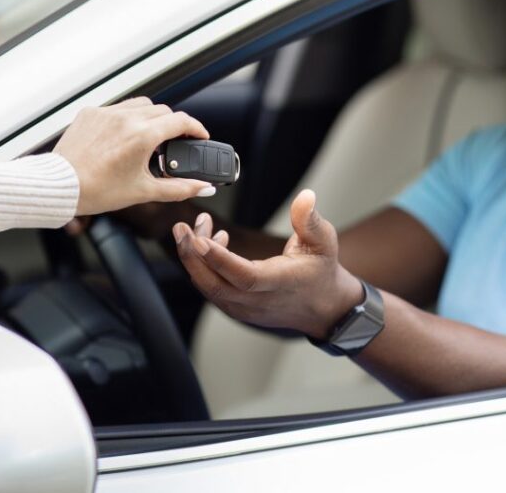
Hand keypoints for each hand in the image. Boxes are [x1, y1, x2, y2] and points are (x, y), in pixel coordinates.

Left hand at [54, 97, 215, 215]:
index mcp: (142, 136)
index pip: (181, 121)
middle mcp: (126, 119)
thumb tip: (202, 188)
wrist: (59, 186)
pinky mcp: (91, 113)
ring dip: (151, 117)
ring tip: (149, 137)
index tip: (200, 136)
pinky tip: (123, 136)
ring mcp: (107, 113)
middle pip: (164, 111)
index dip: (197, 129)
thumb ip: (178, 188)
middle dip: (174, 125)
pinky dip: (127, 118)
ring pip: (141, 105)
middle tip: (174, 143)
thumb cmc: (96, 190)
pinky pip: (117, 108)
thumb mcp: (143, 191)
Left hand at [173, 189, 362, 338]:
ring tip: (192, 228)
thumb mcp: (324, 241)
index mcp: (282, 283)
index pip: (246, 277)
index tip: (200, 239)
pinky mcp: (236, 308)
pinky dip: (203, 267)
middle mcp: (259, 301)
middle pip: (216, 285)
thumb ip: (310, 220)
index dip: (220, 260)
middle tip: (182, 229)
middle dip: (193, 257)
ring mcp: (245, 308)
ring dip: (195, 259)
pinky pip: (212, 288)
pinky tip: (207, 242)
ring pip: (209, 287)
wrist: (322, 306)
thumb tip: (306, 196)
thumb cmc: (321, 269)